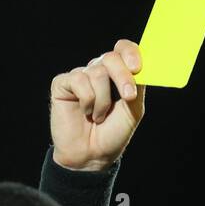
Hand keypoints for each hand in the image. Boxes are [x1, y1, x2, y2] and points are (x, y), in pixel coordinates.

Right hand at [49, 39, 145, 170]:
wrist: (92, 156)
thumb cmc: (113, 133)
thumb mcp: (133, 110)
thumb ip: (138, 86)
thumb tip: (141, 66)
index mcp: (116, 74)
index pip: (123, 49)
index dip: (130, 53)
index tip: (137, 68)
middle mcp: (97, 71)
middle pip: (111, 58)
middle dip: (123, 77)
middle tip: (128, 97)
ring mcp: (79, 76)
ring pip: (97, 73)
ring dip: (103, 101)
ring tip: (98, 116)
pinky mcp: (62, 83)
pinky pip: (79, 81)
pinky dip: (87, 101)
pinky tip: (84, 112)